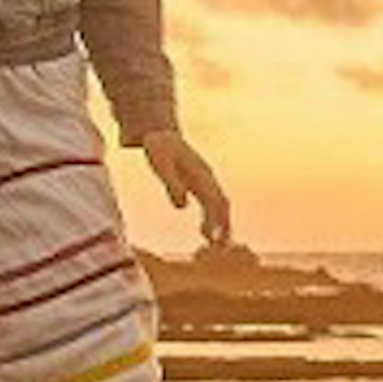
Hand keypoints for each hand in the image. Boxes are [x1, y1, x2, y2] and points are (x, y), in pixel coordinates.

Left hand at [135, 126, 232, 245]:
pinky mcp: (197, 184)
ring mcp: (204, 180)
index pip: (215, 201)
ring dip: (220, 225)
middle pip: (222, 204)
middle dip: (225, 226)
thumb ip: (171, 183)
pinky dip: (211, 219)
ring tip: (216, 246)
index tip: (217, 239)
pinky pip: (210, 203)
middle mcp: (206, 178)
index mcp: (200, 174)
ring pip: (218, 205)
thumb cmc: (157, 148)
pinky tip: (204, 232)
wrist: (157, 133)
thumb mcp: (160, 163)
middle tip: (223, 248)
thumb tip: (182, 205)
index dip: (217, 221)